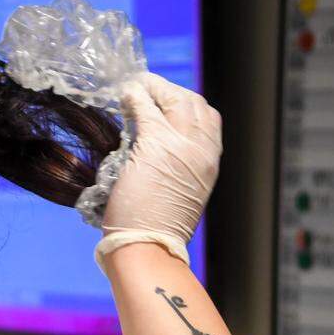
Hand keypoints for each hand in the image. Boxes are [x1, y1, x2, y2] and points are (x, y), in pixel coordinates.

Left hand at [101, 72, 221, 245]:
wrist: (149, 246)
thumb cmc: (154, 230)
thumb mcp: (179, 195)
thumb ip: (175, 170)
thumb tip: (157, 157)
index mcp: (209, 162)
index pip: (207, 119)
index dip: (185, 104)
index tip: (165, 100)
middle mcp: (202, 150)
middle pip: (194, 103)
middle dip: (171, 91)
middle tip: (148, 88)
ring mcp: (182, 145)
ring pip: (175, 99)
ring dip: (154, 88)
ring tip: (136, 88)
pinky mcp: (156, 144)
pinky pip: (146, 108)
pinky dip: (135, 97)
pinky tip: (124, 96)